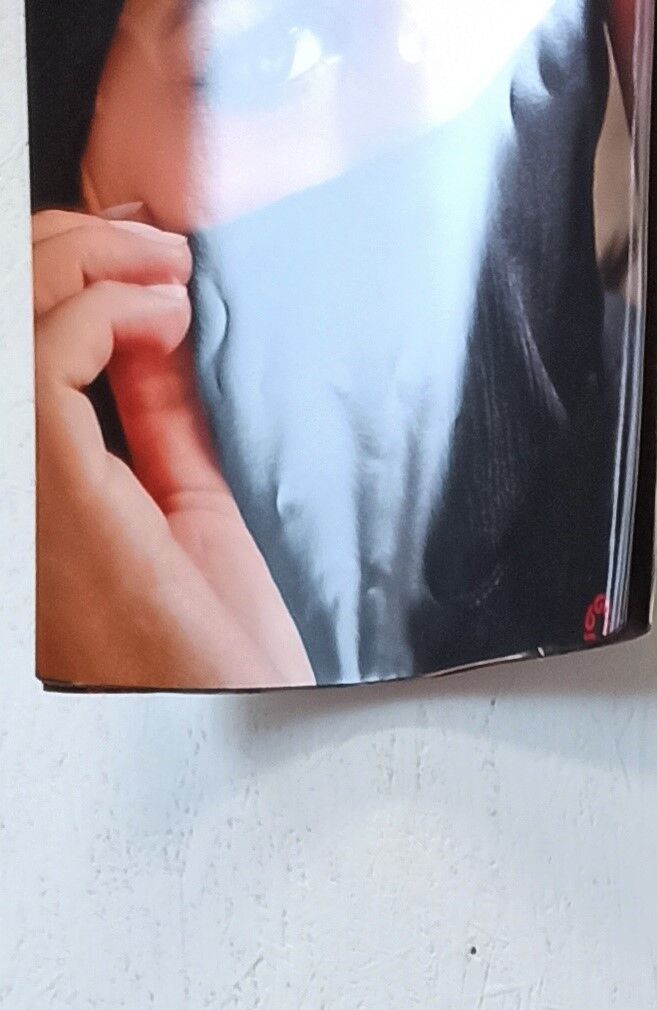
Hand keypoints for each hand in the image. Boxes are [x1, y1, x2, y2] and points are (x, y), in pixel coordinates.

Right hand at [32, 208, 313, 689]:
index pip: (16, 346)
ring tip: (170, 271)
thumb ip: (159, 421)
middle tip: (160, 249)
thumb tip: (155, 334)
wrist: (249, 733)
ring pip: (9, 312)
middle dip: (73, 246)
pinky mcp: (53, 494)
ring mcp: (24, 492)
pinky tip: (170, 317)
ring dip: (93, 260)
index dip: (66, 270)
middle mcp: (16, 490)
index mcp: (34, 489)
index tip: (149, 262)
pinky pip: (44, 353)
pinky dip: (109, 306)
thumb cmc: (220, 662)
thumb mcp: (188, 511)